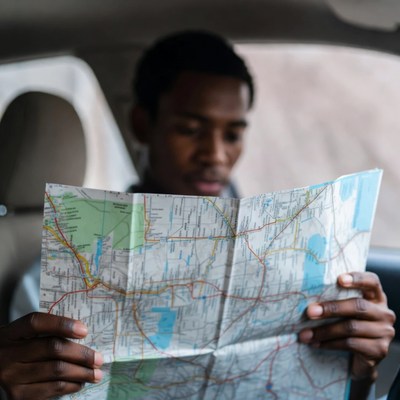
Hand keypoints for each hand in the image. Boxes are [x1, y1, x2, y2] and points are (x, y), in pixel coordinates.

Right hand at [0, 312, 103, 399]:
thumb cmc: (18, 349)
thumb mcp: (24, 336)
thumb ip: (46, 331)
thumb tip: (82, 334)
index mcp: (12, 333)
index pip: (36, 323)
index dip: (62, 324)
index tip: (84, 330)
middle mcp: (9, 354)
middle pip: (52, 348)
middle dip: (81, 354)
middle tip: (99, 358)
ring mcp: (11, 377)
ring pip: (56, 370)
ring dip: (82, 372)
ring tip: (96, 373)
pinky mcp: (17, 396)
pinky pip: (51, 389)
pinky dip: (70, 386)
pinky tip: (80, 383)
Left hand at [298, 272, 394, 397]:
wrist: (359, 360)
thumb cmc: (347, 327)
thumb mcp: (344, 311)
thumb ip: (336, 299)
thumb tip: (307, 296)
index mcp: (376, 297)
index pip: (372, 282)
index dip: (357, 279)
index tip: (339, 279)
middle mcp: (384, 313)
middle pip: (358, 306)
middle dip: (331, 308)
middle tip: (310, 312)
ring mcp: (384, 332)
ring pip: (352, 327)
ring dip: (324, 331)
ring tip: (305, 334)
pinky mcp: (379, 350)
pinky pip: (351, 344)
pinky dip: (330, 343)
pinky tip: (316, 344)